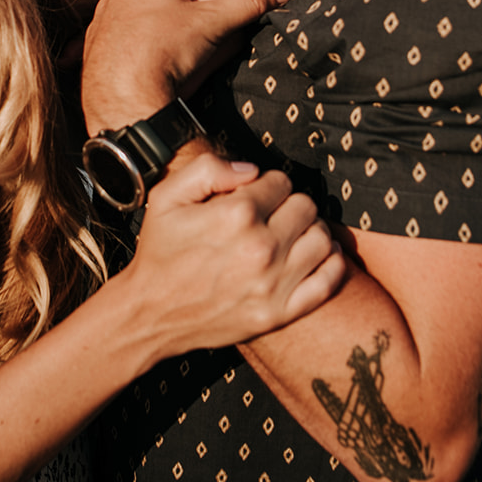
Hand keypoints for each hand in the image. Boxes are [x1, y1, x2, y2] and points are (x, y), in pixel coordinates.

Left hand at [81, 0, 290, 130]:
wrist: (122, 100)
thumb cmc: (164, 53)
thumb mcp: (214, 24)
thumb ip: (248, 2)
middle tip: (202, 16)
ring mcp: (103, 13)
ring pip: (140, 5)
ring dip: (158, 15)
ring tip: (179, 38)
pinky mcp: (94, 41)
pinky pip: (123, 30)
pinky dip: (138, 38)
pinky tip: (154, 56)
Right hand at [126, 152, 344, 356]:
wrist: (150, 313)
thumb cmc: (160, 253)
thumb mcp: (166, 196)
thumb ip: (208, 168)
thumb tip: (252, 169)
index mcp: (236, 215)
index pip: (281, 182)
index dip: (269, 184)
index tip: (257, 195)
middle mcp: (260, 248)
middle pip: (306, 207)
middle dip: (291, 204)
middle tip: (274, 214)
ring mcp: (273, 283)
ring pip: (323, 239)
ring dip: (311, 230)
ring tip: (292, 234)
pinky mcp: (279, 312)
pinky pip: (328, 281)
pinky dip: (332, 264)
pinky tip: (318, 256)